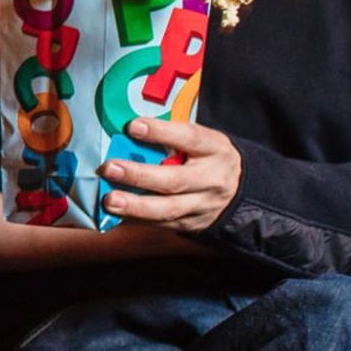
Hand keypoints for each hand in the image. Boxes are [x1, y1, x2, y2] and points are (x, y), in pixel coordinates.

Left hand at [101, 118, 240, 232]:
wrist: (241, 189)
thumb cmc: (208, 156)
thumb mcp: (202, 140)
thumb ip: (172, 137)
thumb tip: (128, 130)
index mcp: (215, 149)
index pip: (189, 139)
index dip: (161, 133)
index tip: (132, 126)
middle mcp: (211, 179)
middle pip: (175, 180)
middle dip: (139, 175)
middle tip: (109, 168)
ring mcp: (202, 205)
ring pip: (168, 209)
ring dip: (135, 206)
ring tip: (109, 200)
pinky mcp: (191, 223)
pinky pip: (161, 223)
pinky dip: (136, 219)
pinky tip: (116, 213)